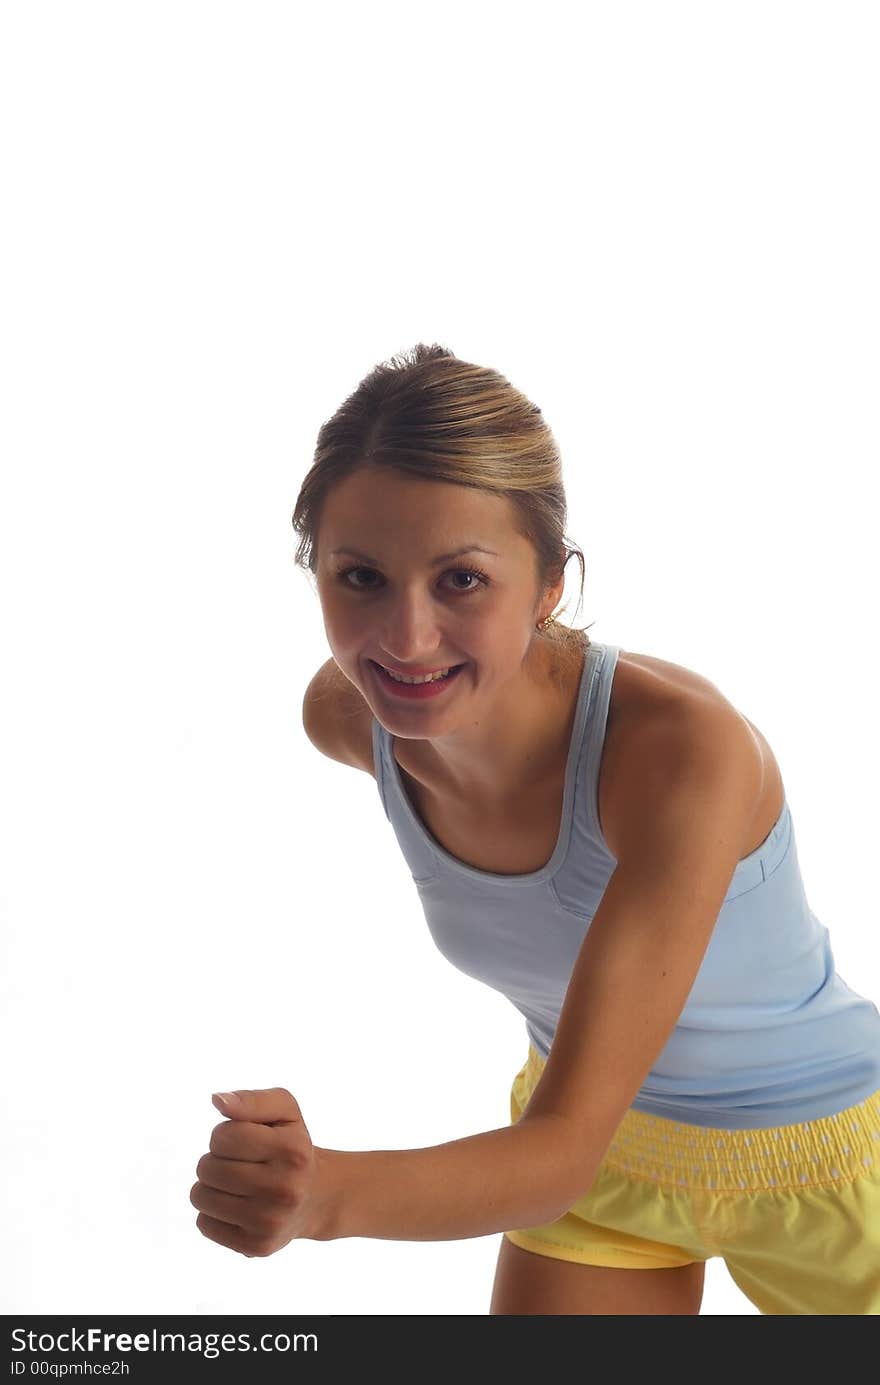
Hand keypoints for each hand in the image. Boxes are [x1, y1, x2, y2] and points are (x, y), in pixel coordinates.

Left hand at [190, 1087, 318, 1256]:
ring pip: (200, 1196)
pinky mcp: (256, 1247)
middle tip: (240, 1164)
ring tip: (235, 1185)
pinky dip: (212, 1212)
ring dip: (210, 1186)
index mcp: (293, 1151)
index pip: (224, 1136)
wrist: (316, 1197)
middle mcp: (285, 1189)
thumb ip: (252, 1100)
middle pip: (208, 1167)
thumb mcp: (284, 1111)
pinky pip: (204, 1224)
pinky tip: (237, 1207)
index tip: (241, 1140)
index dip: (224, 1134)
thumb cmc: (292, 1146)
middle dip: (215, 1160)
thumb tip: (218, 1100)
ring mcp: (270, 1222)